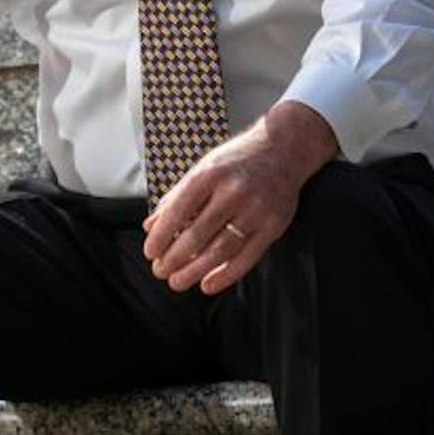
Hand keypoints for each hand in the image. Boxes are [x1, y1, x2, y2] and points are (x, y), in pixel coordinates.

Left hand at [141, 101, 338, 295]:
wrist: (284, 149)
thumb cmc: (237, 160)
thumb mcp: (202, 168)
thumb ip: (176, 197)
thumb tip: (150, 226)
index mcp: (209, 175)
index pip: (177, 212)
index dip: (160, 237)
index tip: (150, 252)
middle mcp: (233, 191)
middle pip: (197, 235)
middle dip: (174, 259)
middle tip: (161, 271)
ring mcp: (256, 209)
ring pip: (220, 250)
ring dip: (195, 271)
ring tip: (178, 281)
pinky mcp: (273, 225)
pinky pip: (247, 258)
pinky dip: (225, 275)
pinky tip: (207, 285)